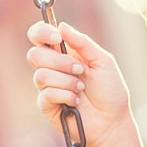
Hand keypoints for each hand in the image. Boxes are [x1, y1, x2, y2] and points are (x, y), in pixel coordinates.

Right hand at [26, 20, 130, 146]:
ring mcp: (47, 87)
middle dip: (60, 62)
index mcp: (63, 53)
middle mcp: (52, 68)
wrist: (112, 121)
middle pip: (35, 55)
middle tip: (81, 70)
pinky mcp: (46, 105)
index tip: (56, 38)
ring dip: (66, 81)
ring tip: (81, 89)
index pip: (39, 36)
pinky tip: (76, 102)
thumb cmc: (110, 91)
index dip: (41, 33)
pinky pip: (47, 94)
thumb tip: (61, 26)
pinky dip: (65, 96)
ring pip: (41, 75)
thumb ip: (83, 43)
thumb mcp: (103, 61)